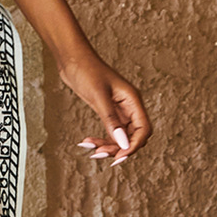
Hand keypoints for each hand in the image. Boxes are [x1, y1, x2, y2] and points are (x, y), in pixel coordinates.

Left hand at [60, 51, 150, 165]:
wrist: (72, 59)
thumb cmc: (86, 71)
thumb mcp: (98, 96)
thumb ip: (111, 120)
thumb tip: (123, 143)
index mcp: (133, 100)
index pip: (144, 130)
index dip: (134, 146)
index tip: (117, 157)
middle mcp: (129, 106)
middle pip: (134, 136)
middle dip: (119, 148)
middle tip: (99, 154)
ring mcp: (118, 109)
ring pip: (121, 136)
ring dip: (108, 146)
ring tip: (91, 150)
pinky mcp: (107, 111)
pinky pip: (110, 131)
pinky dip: (101, 139)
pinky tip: (87, 142)